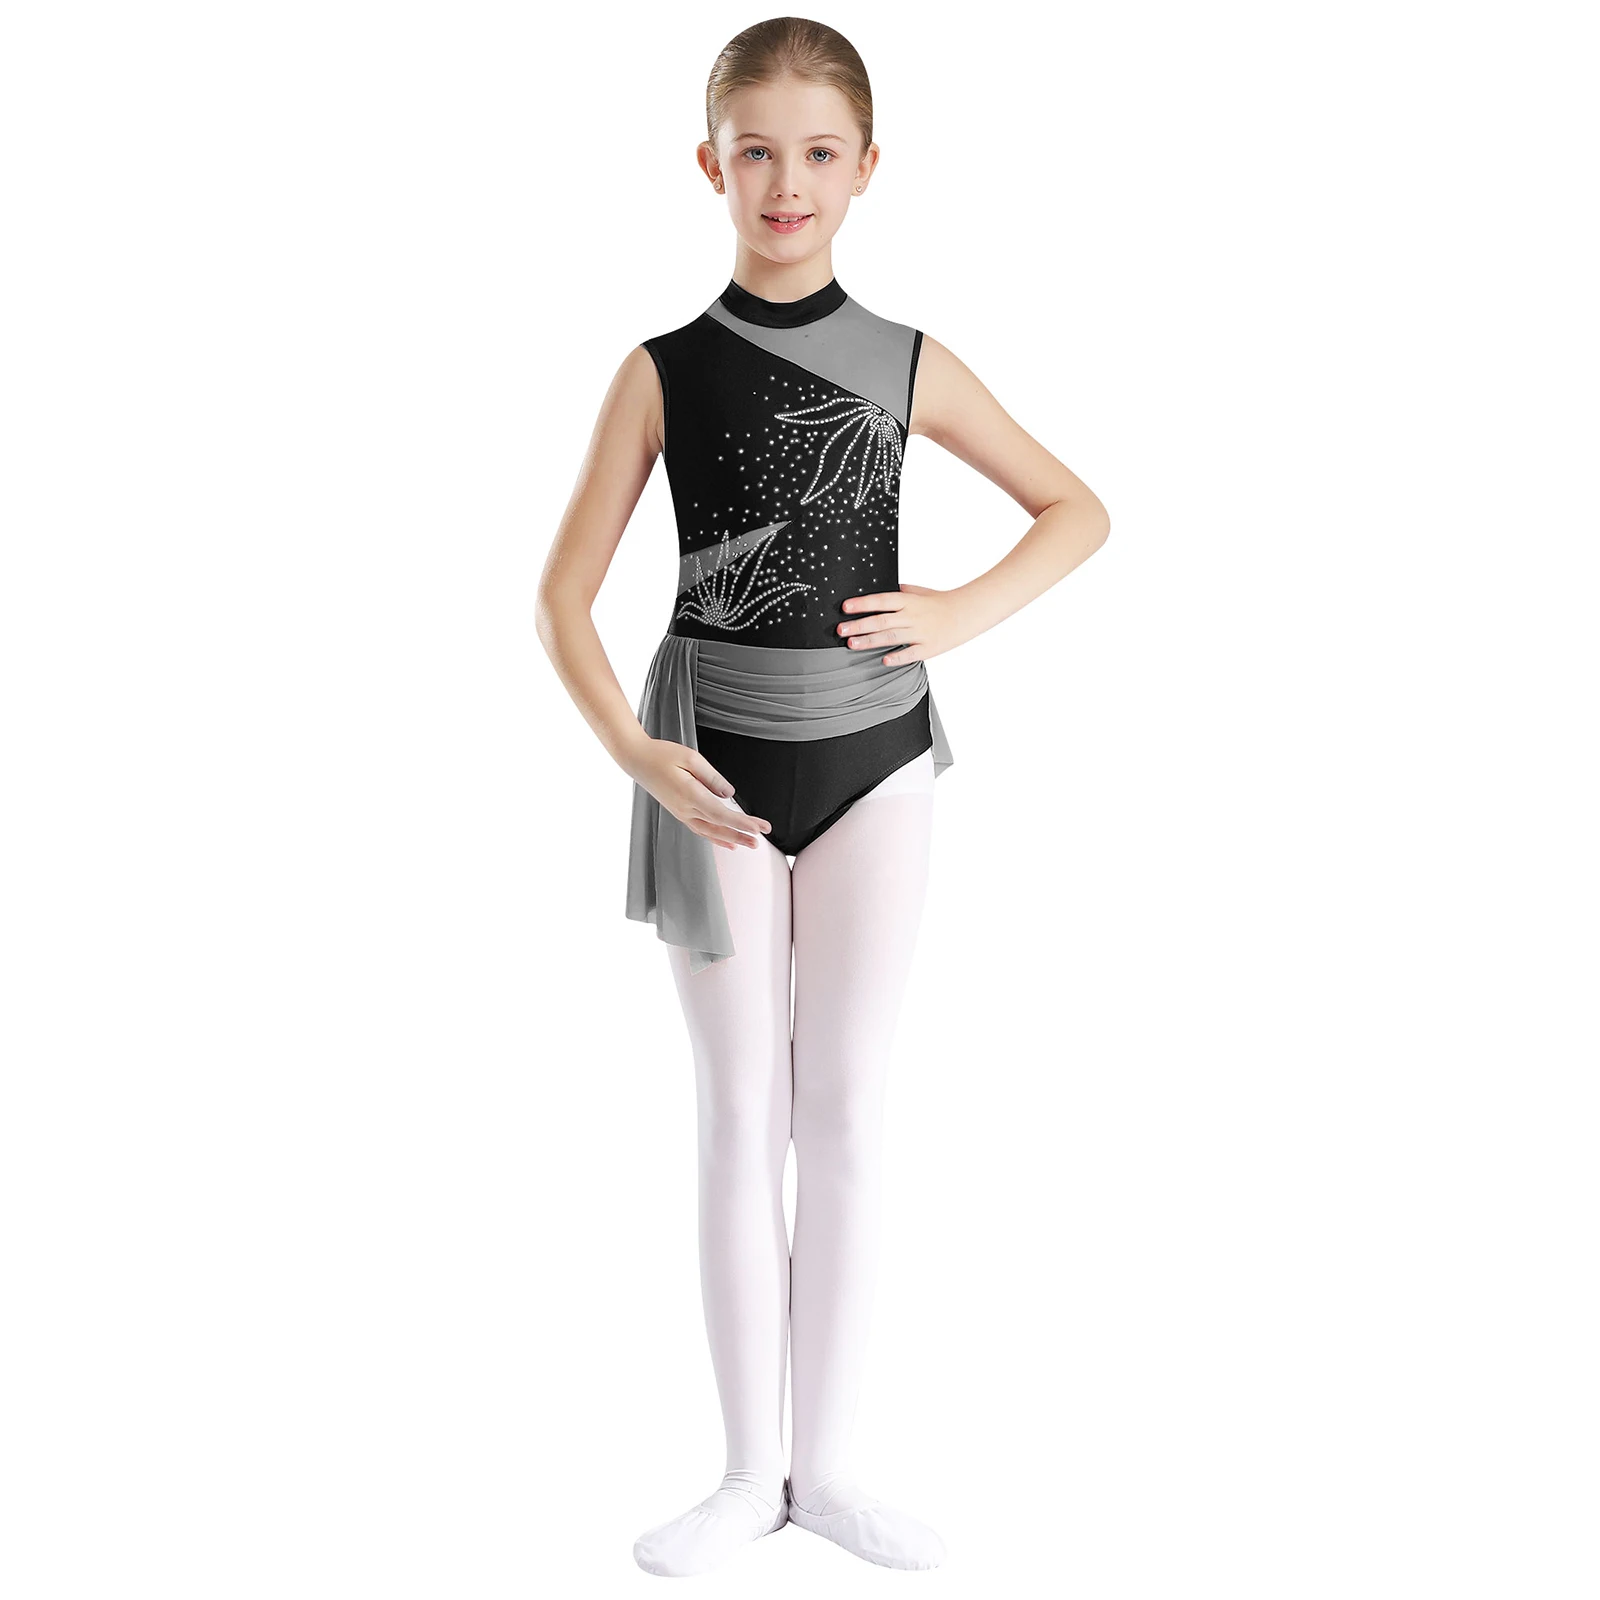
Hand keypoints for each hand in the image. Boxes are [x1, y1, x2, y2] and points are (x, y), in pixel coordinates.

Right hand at [624, 737, 770, 850]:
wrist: (637, 760)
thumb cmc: (662, 755)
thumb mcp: (691, 758)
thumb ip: (712, 777)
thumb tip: (729, 794)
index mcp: (689, 795)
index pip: (721, 814)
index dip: (741, 823)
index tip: (758, 828)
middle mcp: (685, 809)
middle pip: (718, 827)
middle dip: (742, 834)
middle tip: (761, 839)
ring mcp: (681, 813)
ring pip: (710, 832)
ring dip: (731, 839)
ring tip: (750, 844)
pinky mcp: (679, 812)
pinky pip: (701, 830)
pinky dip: (716, 838)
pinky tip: (728, 843)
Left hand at [836, 583, 960, 663]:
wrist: (966, 613)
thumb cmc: (941, 602)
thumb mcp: (919, 591)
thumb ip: (900, 591)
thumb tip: (882, 587)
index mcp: (908, 601)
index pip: (881, 600)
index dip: (862, 604)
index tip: (845, 607)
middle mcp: (912, 616)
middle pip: (881, 620)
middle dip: (859, 625)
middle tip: (841, 629)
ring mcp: (920, 632)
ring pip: (891, 637)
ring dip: (870, 641)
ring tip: (851, 644)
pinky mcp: (928, 648)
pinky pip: (910, 653)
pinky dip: (897, 657)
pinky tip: (883, 660)